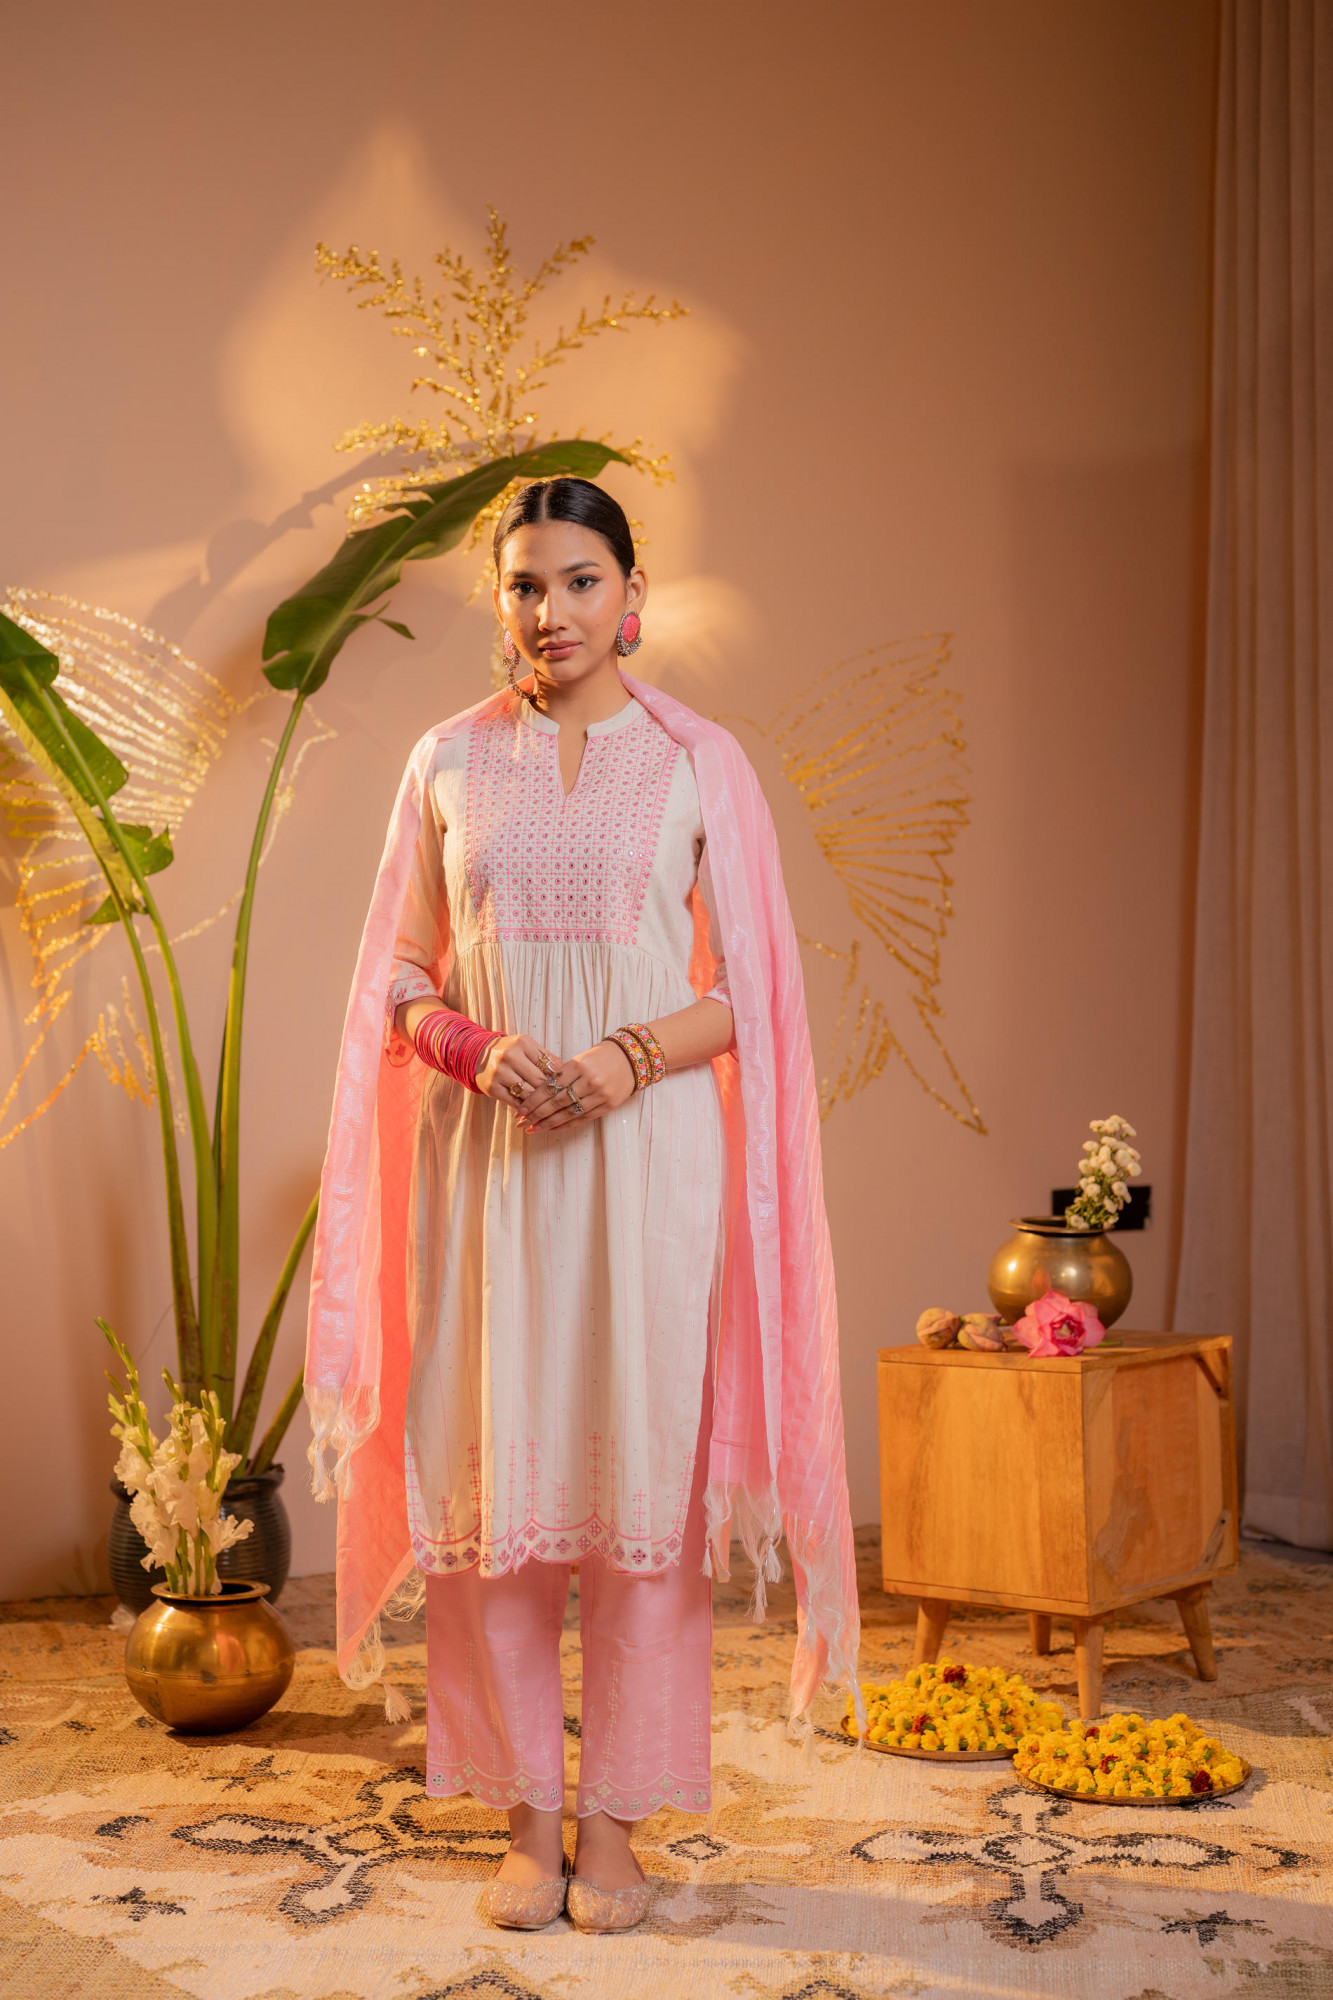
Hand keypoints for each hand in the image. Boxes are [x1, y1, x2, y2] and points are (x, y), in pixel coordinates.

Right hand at [474, 1034, 562, 1110]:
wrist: (478, 1054)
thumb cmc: (510, 1051)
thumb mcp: (526, 1046)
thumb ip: (545, 1058)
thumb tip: (565, 1075)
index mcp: (522, 1043)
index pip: (549, 1065)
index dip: (559, 1078)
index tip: (565, 1086)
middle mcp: (510, 1056)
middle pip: (540, 1081)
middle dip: (550, 1092)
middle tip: (558, 1100)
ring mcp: (499, 1073)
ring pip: (528, 1094)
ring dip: (539, 1102)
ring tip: (546, 1106)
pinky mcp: (492, 1088)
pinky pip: (515, 1102)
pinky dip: (525, 1108)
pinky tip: (531, 1109)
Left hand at [517, 1039, 638, 1133]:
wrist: (631, 1058)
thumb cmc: (601, 1057)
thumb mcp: (580, 1059)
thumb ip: (563, 1075)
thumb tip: (539, 1094)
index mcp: (579, 1065)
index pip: (551, 1086)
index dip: (534, 1099)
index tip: (520, 1109)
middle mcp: (589, 1080)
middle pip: (557, 1101)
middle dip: (537, 1113)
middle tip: (522, 1122)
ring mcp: (600, 1094)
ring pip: (569, 1112)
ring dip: (549, 1122)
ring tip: (534, 1128)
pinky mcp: (608, 1105)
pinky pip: (583, 1118)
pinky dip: (566, 1124)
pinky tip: (553, 1128)